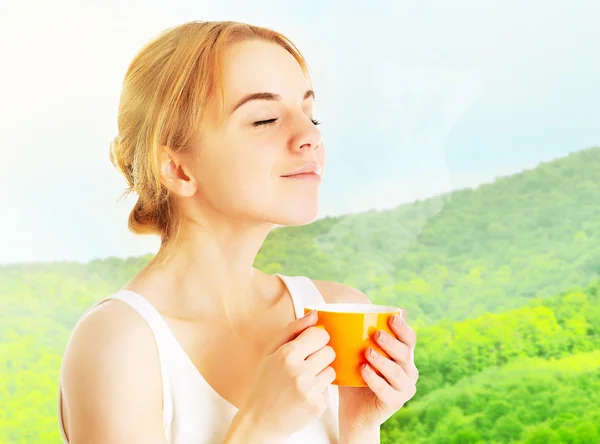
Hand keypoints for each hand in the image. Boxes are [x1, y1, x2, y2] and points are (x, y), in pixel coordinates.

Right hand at [233, 310, 335, 440]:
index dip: (316, 338)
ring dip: (321, 373)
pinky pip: (329, 389)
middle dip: (320, 355)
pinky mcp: (318, 405)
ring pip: (332, 370)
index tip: (309, 344)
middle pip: (329, 351)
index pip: (320, 334)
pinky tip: (304, 394)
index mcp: (287, 355)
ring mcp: (310, 390)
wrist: (260, 420)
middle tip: (306, 363)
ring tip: (304, 380)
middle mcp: (300, 372)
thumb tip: (315, 314)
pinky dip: (319, 390)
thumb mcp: (271, 351)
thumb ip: (293, 329)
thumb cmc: (264, 383)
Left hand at [338, 309, 418, 435]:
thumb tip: (346, 311)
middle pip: (405, 353)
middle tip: (376, 335)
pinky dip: (375, 380)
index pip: (410, 339)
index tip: (391, 318)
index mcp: (403, 355)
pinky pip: (387, 391)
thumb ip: (356, 336)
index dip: (403, 328)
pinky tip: (364, 371)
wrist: (353, 411)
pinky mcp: (395, 403)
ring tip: (367, 353)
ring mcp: (404, 388)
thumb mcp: (355, 354)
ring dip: (383, 361)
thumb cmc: (354, 377)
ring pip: (398, 372)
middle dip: (392, 342)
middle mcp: (408, 370)